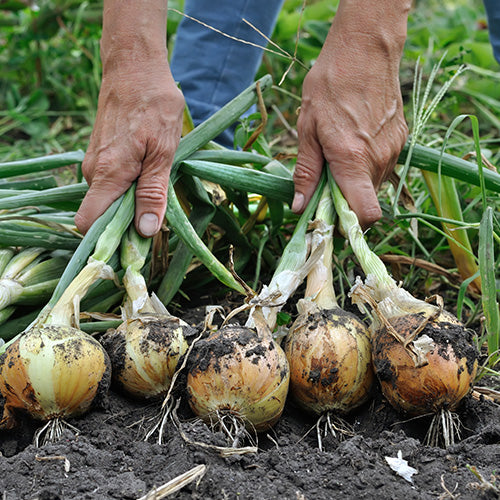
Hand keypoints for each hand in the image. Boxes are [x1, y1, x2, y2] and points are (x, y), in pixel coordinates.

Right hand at [74, 0, 182, 236]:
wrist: (134, 67)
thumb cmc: (154, 106)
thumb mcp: (164, 152)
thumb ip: (152, 193)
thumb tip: (146, 232)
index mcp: (108, 174)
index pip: (89, 223)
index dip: (109, 240)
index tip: (135, 245)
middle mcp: (93, 172)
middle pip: (101, 216)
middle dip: (127, 223)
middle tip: (157, 216)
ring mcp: (94, 164)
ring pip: (108, 200)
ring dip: (130, 204)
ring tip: (156, 189)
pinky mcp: (100, 157)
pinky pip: (110, 185)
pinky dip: (127, 189)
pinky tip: (147, 175)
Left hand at [292, 0, 409, 228]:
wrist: (365, 48)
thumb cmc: (329, 85)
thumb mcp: (307, 129)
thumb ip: (306, 172)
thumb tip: (300, 207)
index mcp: (352, 160)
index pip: (366, 213)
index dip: (350, 225)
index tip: (332, 219)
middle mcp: (378, 159)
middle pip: (366, 202)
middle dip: (345, 202)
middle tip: (324, 183)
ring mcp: (394, 149)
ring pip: (374, 185)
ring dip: (355, 183)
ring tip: (337, 158)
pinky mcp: (401, 139)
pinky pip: (382, 166)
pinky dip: (366, 167)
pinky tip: (353, 144)